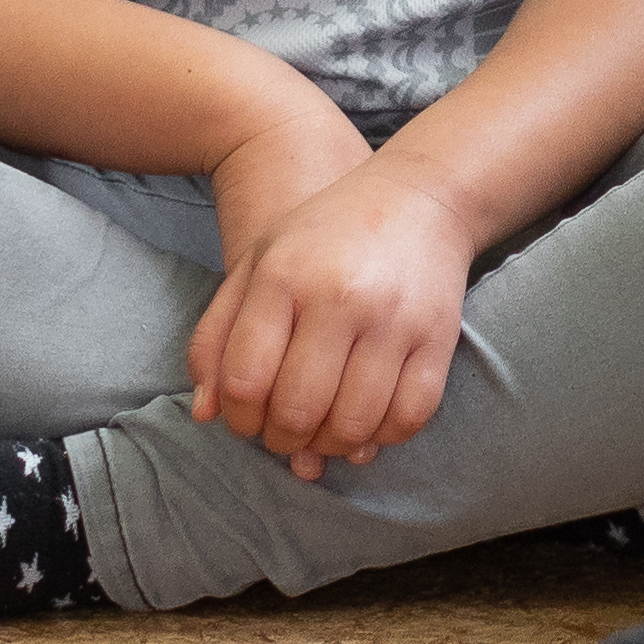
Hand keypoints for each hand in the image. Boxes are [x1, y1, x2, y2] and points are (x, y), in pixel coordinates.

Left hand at [188, 100, 478, 482]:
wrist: (419, 197)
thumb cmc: (325, 236)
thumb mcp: (258, 263)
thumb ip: (218, 335)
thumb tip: (204, 413)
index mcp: (284, 276)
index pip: (245, 380)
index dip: (239, 418)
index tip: (247, 420)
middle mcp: (339, 297)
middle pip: (298, 410)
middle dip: (282, 440)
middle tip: (283, 434)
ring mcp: (394, 319)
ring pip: (354, 425)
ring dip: (330, 447)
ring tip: (322, 434)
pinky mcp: (439, 337)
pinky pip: (409, 417)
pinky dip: (383, 438)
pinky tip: (367, 426)